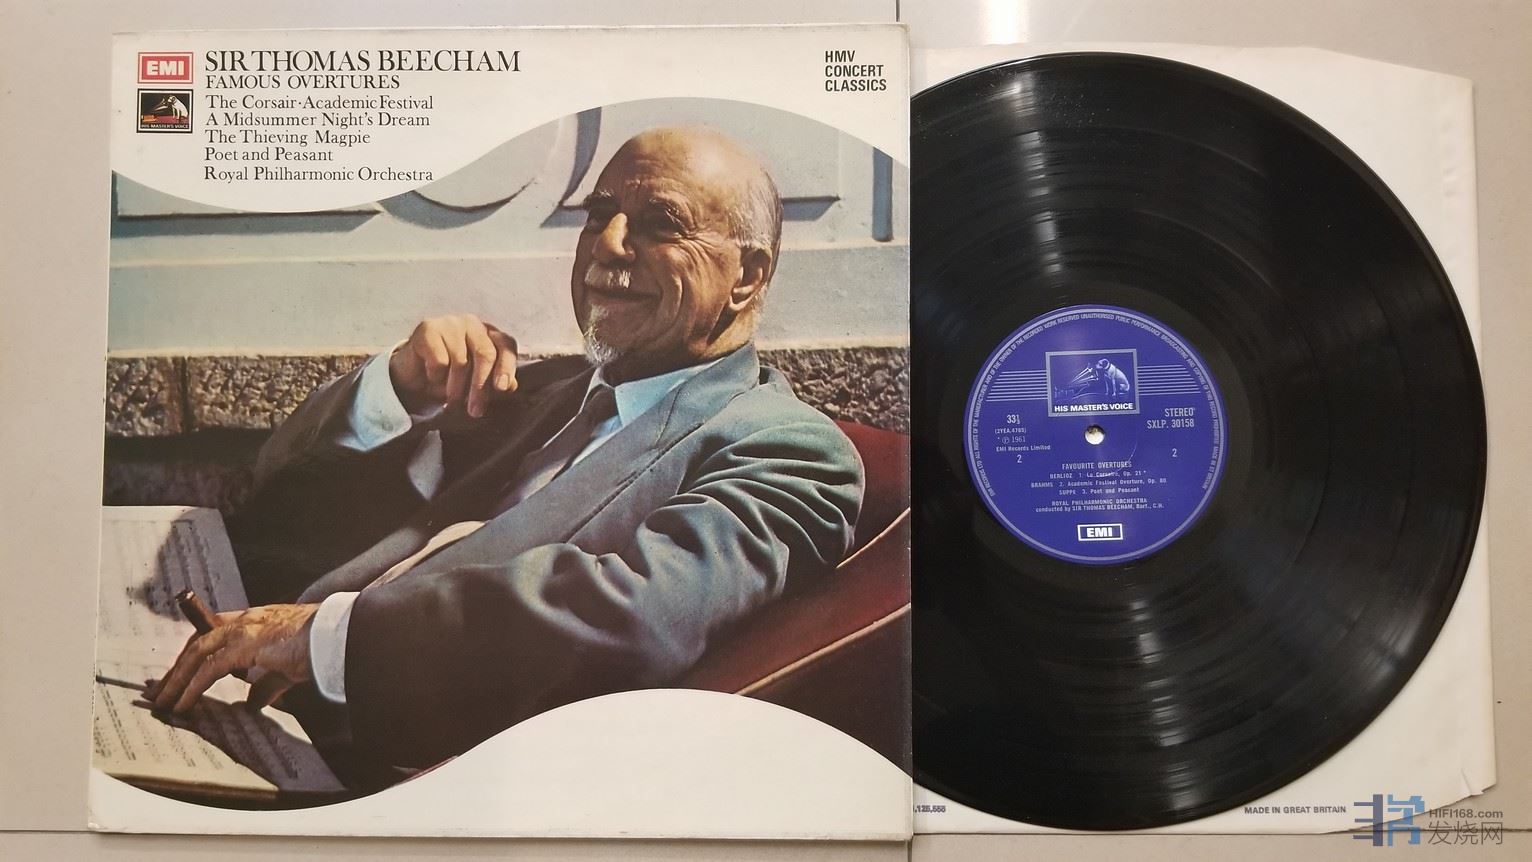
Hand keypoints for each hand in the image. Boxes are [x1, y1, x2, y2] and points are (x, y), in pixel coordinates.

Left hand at [145, 603, 318, 714]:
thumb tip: (252, 702)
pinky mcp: (243, 645)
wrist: (334, 635)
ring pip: (196, 654)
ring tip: (163, 702)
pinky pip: (207, 669)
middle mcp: (243, 621)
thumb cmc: (318, 645)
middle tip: (159, 692)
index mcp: (254, 621)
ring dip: (176, 681)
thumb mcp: (286, 667)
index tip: (178, 676)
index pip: (212, 634)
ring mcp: (242, 630)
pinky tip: (182, 705)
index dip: (193, 656)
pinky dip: (191, 688)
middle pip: (197, 643)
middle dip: (176, 669)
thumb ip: (266, 684)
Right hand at [388, 314, 518, 416]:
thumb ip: (495, 383)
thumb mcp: (475, 384)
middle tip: (475, 411)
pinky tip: (432, 377)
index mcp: (490, 334)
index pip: (506, 346)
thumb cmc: (449, 378)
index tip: (502, 389)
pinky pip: (439, 360)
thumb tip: (511, 386)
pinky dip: (436, 376)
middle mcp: (473, 324)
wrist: (413, 376)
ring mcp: (451, 323)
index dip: (506, 367)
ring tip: (451, 399)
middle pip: (485, 354)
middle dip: (480, 387)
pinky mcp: (429, 328)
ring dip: (455, 387)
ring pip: (461, 360)